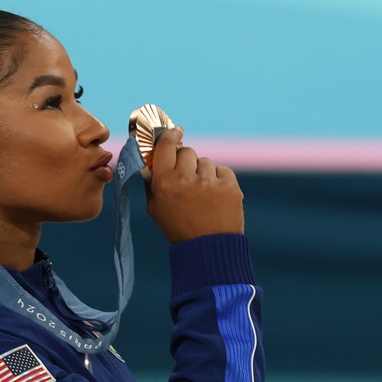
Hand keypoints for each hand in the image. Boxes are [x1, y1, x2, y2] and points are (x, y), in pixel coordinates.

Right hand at [144, 126, 244, 243]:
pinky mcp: (229, 186)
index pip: (166, 145)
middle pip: (187, 152)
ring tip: (204, 195)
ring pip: (206, 162)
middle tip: (189, 178)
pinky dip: (220, 180)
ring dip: (204, 173)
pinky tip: (217, 197)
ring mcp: (209, 182)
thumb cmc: (179, 229)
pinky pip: (223, 170)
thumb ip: (152, 184)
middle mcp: (185, 179)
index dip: (170, 135)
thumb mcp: (156, 209)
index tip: (175, 131)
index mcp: (164, 183)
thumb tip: (152, 162)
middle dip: (188, 162)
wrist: (209, 249)